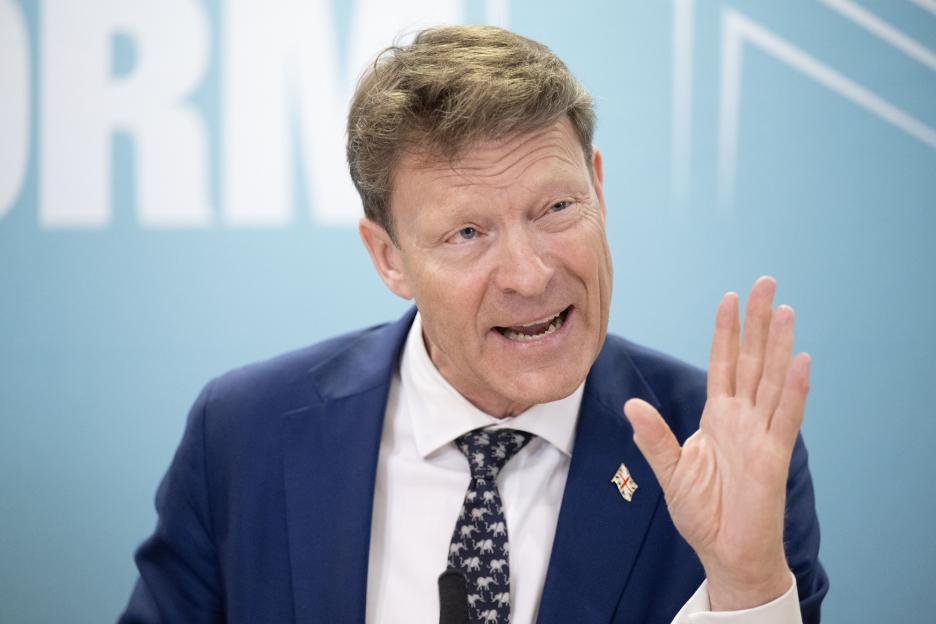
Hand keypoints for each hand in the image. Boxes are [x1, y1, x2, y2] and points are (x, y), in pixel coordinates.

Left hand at [624, 276, 810, 610]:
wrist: (725, 551)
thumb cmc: (703, 512)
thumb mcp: (670, 470)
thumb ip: (654, 437)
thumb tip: (631, 405)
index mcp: (718, 417)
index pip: (724, 364)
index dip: (726, 332)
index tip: (728, 298)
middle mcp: (743, 418)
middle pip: (753, 360)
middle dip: (758, 322)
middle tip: (765, 282)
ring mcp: (761, 434)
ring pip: (773, 380)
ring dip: (779, 345)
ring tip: (786, 310)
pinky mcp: (774, 457)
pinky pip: (786, 417)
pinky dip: (795, 389)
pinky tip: (801, 360)